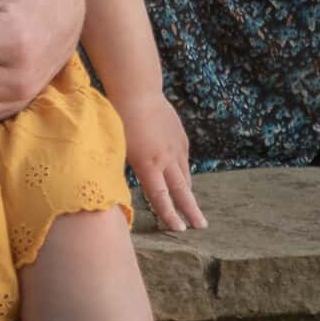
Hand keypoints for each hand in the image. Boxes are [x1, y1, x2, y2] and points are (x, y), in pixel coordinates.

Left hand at [117, 90, 205, 231]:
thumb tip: (134, 182)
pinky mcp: (180, 136)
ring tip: (191, 206)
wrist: (137, 91)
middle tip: (201, 226)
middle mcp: (166, 159)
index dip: (170, 215)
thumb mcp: (118, 148)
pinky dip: (182, 169)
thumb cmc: (119, 118)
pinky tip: (181, 174)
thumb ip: (129, 167)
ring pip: (185, 175)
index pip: (161, 197)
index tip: (179, 229)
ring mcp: (176, 147)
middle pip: (182, 191)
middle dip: (191, 211)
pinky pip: (183, 158)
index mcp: (148, 164)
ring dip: (188, 191)